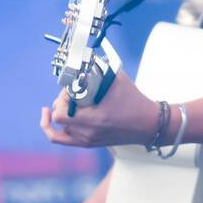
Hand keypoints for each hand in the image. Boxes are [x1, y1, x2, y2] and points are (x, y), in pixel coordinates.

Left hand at [39, 69, 158, 147]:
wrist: (147, 123)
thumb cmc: (134, 101)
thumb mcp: (117, 80)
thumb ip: (99, 69)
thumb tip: (84, 59)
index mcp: (94, 119)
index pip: (61, 113)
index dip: (61, 98)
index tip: (70, 89)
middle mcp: (89, 133)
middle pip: (57, 120)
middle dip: (59, 103)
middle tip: (70, 94)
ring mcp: (88, 141)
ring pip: (58, 131)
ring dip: (59, 116)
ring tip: (66, 105)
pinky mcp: (90, 143)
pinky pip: (64, 140)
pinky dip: (56, 131)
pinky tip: (54, 119)